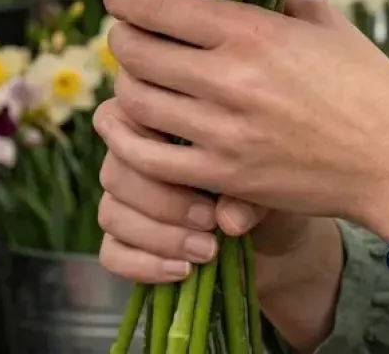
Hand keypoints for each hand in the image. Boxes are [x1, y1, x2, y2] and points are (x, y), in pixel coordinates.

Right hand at [95, 98, 315, 283]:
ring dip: (159, 235)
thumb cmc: (269, 180)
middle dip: (163, 201)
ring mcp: (125, 199)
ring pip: (111, 212)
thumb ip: (248, 186)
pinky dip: (144, 265)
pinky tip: (184, 270)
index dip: (152, 145)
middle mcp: (134, 153)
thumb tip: (229, 220)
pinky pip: (111, 253)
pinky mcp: (125, 241)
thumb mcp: (270, 174)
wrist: (278, 228)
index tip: (202, 168)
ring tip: (208, 249)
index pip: (125, 117)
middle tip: (209, 219)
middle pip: (115, 170)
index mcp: (161, 117)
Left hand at [99, 0, 388, 235]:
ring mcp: (221, 132)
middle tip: (128, 36)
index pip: (160, 6)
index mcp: (253, 31)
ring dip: (128, 86)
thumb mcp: (328, 25)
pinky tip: (139, 128)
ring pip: (135, 102)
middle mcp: (229, 78)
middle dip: (123, 39)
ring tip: (138, 80)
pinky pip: (148, 157)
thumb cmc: (368, 85)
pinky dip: (132, 138)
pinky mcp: (222, 176)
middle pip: (135, 52)